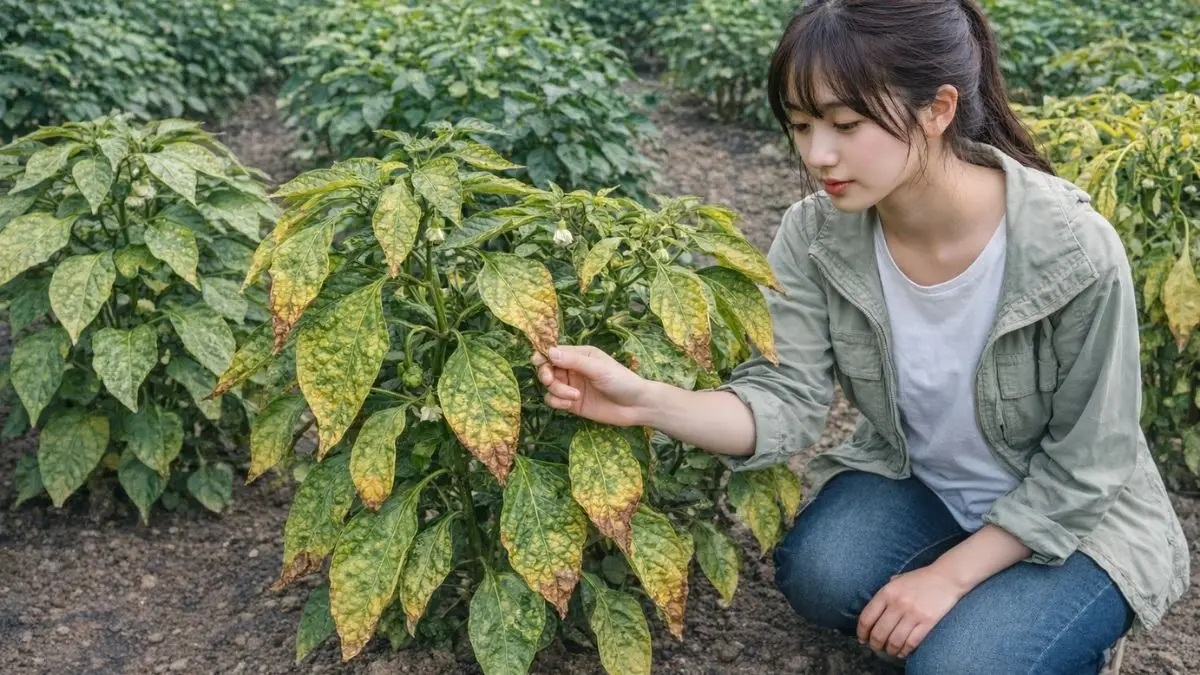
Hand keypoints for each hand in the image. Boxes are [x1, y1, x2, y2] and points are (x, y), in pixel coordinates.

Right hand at [532, 345, 651, 426]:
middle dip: (546, 375)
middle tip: (551, 381)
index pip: (554, 351)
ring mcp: (571, 386)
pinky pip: (553, 400)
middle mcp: (573, 369)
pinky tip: (570, 405)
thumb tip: (549, 351)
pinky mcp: (571, 403)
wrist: (636, 407)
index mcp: (580, 355)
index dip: (543, 356)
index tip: (539, 362)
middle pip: (547, 368)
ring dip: (557, 391)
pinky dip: (557, 402)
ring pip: (549, 386)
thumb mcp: (598, 368)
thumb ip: (574, 361)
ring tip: (574, 396)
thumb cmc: (622, 381)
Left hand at [857, 566, 966, 658]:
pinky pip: (911, 643)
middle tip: (875, 648)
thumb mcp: (897, 580)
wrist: (947, 577)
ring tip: (889, 651)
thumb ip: (885, 593)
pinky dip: (904, 651)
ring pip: (894, 641)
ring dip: (889, 650)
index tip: (862, 639)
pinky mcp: (928, 622)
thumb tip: (873, 610)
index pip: (867, 618)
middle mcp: (898, 603)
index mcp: (887, 592)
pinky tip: (902, 652)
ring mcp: (913, 614)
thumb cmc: (920, 579)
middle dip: (874, 645)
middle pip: (878, 633)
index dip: (861, 632)